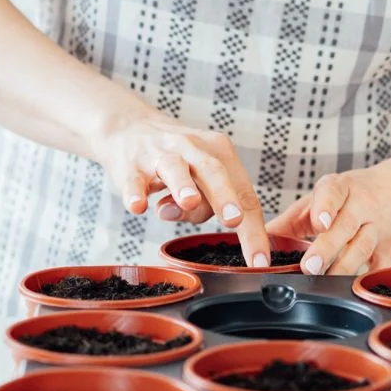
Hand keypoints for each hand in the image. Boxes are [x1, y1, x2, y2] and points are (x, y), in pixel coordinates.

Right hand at [94, 109, 272, 265]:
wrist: (130, 128)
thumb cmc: (177, 160)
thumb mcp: (198, 180)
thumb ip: (202, 205)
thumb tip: (186, 215)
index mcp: (220, 154)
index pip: (244, 194)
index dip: (253, 230)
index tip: (259, 261)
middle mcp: (194, 150)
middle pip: (214, 172)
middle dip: (225, 197)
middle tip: (234, 220)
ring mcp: (161, 154)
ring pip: (175, 168)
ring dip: (183, 186)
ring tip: (188, 202)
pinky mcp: (131, 164)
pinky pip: (134, 180)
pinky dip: (136, 193)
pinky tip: (138, 206)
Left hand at [267, 161, 390, 275]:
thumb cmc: (356, 195)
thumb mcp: (324, 197)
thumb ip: (291, 219)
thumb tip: (255, 240)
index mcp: (341, 189)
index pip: (333, 194)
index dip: (325, 208)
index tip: (317, 223)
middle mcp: (362, 206)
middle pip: (345, 227)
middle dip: (327, 248)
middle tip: (308, 267)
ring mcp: (379, 228)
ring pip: (362, 249)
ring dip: (342, 268)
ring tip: (323, 282)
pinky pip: (379, 268)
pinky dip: (367, 280)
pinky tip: (351, 290)